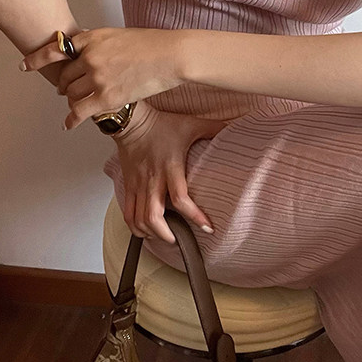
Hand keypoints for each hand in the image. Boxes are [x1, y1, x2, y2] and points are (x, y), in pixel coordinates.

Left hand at [19, 27, 189, 129]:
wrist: (171, 55)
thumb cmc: (152, 44)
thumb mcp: (118, 35)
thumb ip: (98, 44)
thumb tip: (86, 54)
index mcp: (91, 39)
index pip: (55, 49)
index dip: (36, 59)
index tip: (25, 66)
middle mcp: (89, 57)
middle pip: (65, 77)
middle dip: (64, 86)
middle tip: (65, 91)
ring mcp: (97, 77)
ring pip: (71, 94)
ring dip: (72, 101)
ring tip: (77, 104)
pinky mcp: (107, 96)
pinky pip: (80, 111)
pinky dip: (72, 119)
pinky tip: (69, 124)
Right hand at [112, 103, 228, 243]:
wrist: (132, 121)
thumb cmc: (161, 124)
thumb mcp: (192, 124)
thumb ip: (214, 128)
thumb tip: (233, 128)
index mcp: (171, 167)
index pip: (181, 199)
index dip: (194, 216)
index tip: (207, 227)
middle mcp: (153, 180)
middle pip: (154, 217)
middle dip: (166, 235)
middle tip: (178, 239)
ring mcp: (139, 185)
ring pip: (139, 219)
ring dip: (150, 234)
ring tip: (162, 237)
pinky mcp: (128, 185)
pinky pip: (127, 212)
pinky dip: (134, 226)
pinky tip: (143, 231)